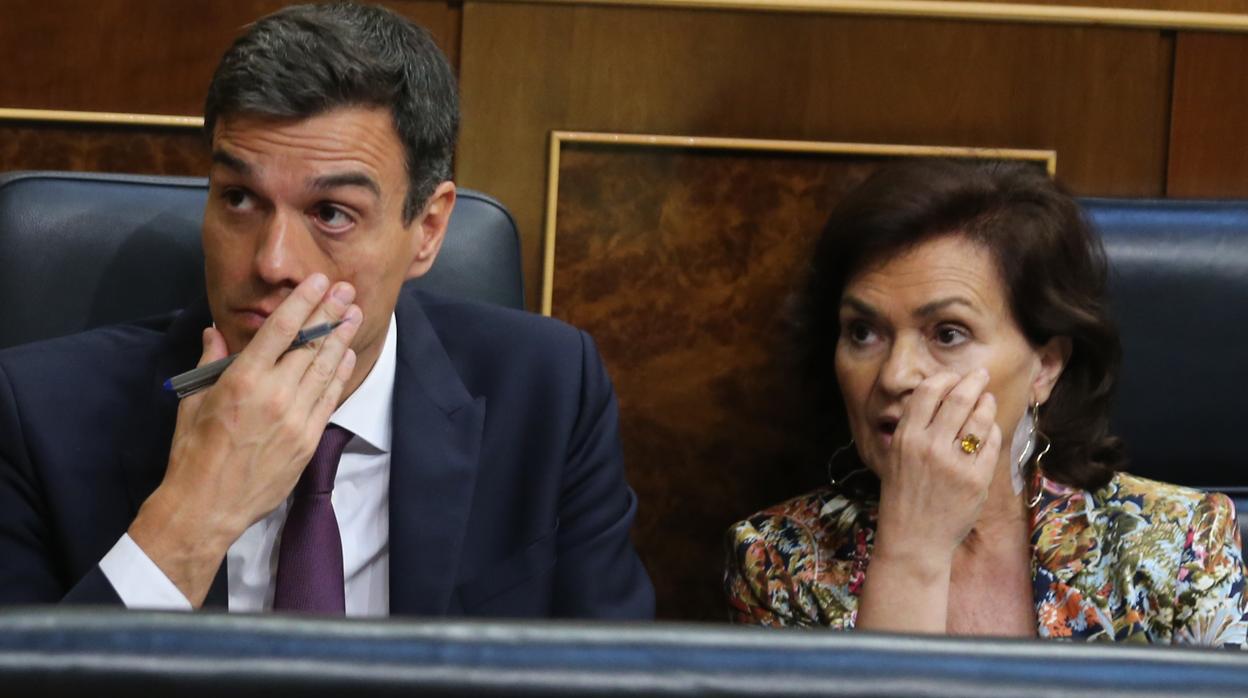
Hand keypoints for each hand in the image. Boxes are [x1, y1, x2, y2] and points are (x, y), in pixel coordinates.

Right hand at [129, 273, 361, 604]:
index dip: (304, 301)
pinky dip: (340, 374)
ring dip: (341, 339)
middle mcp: (275, 395)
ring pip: (326, 369)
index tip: (319, 281)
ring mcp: (296, 418)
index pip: (281, 330)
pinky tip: (347, 356)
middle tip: (346, 291)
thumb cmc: (193, 454)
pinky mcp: (308, 439)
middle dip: (330, 313)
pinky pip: (329, 399)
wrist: (207, 506)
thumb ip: (210, 362)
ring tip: (353, 315)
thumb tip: (214, 332)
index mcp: (243, 380)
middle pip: (311, 345)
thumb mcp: (193, 402)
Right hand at [874, 368, 1001, 562]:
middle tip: (981, 374)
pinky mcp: (976, 480)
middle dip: (973, 381)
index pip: (928, 392)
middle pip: (958, 398)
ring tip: (987, 399)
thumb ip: (912, 428)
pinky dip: (992, 432)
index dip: (944, 378)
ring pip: (979, 418)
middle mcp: (929, 447)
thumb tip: (937, 397)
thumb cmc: (902, 497)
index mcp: (906, 438)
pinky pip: (990, 444)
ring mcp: (955, 464)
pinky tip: (989, 430)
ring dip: (986, 403)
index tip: (953, 377)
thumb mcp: (894, 457)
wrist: (913, 539)